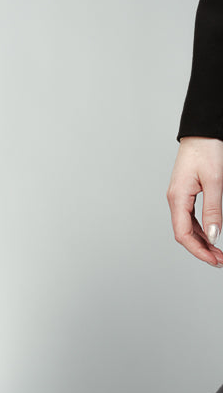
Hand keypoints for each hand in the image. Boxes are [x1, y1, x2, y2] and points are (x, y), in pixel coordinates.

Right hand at [167, 136, 222, 266]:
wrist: (203, 131)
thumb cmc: (207, 150)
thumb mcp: (215, 181)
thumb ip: (213, 210)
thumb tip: (213, 235)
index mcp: (177, 198)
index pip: (183, 234)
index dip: (198, 250)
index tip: (214, 260)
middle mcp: (175, 200)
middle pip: (184, 233)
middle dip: (202, 249)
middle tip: (220, 260)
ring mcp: (179, 197)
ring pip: (187, 227)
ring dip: (202, 241)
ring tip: (218, 251)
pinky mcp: (186, 193)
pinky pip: (190, 217)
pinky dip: (201, 229)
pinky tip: (211, 235)